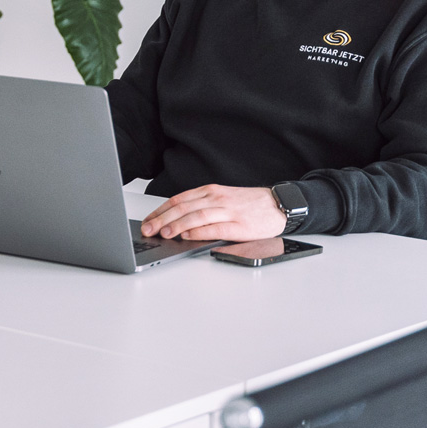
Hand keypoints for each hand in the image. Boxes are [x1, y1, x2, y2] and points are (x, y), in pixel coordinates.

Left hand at [140, 184, 285, 240]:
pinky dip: (199, 232)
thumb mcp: (222, 198)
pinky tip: (187, 236)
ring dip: (177, 225)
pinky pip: (215, 228)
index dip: (160, 211)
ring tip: (163, 233)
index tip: (147, 221)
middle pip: (183, 208)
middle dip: (162, 219)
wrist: (279, 204)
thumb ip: (201, 205)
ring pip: (196, 216)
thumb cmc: (249, 204)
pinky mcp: (239, 225)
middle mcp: (216, 199)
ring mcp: (228, 212)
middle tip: (148, 229)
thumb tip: (175, 220)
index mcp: (210, 191)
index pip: (178, 200)